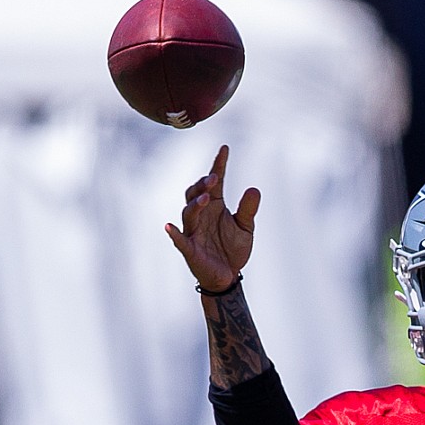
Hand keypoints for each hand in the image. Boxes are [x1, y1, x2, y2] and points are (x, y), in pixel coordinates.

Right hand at [164, 146, 256, 293]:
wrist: (228, 275)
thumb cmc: (232, 248)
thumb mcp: (245, 227)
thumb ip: (248, 209)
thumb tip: (254, 189)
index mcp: (215, 206)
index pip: (214, 182)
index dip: (218, 165)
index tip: (225, 149)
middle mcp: (202, 215)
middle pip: (196, 193)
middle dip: (203, 185)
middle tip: (214, 178)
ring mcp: (193, 231)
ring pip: (189, 213)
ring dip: (196, 204)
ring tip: (205, 198)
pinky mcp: (189, 248)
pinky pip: (180, 239)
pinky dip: (174, 234)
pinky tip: (170, 227)